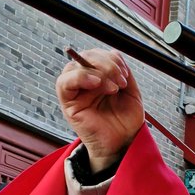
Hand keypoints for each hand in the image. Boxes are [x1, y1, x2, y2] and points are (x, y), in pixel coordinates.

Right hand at [56, 49, 142, 171]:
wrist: (123, 142)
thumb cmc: (126, 120)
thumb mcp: (131, 93)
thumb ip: (124, 73)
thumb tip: (114, 52)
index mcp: (98, 77)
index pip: (96, 55)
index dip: (111, 58)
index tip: (125, 73)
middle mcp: (84, 81)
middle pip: (85, 57)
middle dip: (107, 64)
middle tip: (121, 80)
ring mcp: (75, 91)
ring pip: (75, 66)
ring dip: (98, 71)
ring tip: (114, 88)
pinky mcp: (68, 103)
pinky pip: (63, 83)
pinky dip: (80, 77)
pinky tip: (97, 83)